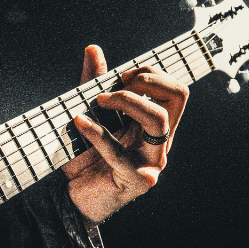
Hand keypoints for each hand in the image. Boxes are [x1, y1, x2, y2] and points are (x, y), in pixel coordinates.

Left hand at [62, 45, 189, 224]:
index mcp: (154, 125)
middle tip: (113, 89)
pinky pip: (120, 152)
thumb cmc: (83, 158)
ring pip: (159, 120)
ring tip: (98, 102)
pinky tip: (78, 122)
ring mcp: (152, 161)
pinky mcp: (136, 180)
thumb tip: (93, 50)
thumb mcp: (88, 114)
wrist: (70, 197)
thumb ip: (93, 83)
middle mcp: (160, 142)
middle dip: (146, 81)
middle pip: (178, 96)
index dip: (149, 73)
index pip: (173, 88)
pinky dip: (96, 133)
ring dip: (127, 102)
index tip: (119, 76)